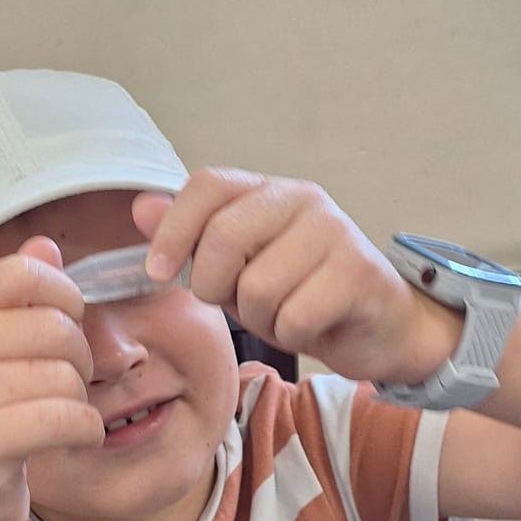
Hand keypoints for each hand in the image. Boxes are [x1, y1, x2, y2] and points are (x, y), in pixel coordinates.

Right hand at [0, 239, 104, 520]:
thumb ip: (19, 297)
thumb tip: (46, 244)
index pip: (25, 272)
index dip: (64, 296)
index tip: (62, 327)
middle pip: (57, 327)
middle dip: (79, 359)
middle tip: (61, 387)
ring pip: (66, 376)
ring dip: (79, 401)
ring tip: (54, 418)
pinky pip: (67, 418)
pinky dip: (85, 431)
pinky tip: (70, 439)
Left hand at [132, 171, 462, 383]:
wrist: (379, 328)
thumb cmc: (302, 296)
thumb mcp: (236, 271)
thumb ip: (191, 241)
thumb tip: (140, 208)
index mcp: (268, 191)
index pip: (207, 185)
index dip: (173, 229)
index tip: (157, 272)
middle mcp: (303, 199)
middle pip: (224, 237)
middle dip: (214, 286)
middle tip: (235, 303)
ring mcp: (335, 232)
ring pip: (258, 286)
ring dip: (260, 318)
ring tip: (283, 314)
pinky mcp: (359, 272)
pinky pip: (294, 315)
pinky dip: (292, 334)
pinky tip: (310, 326)